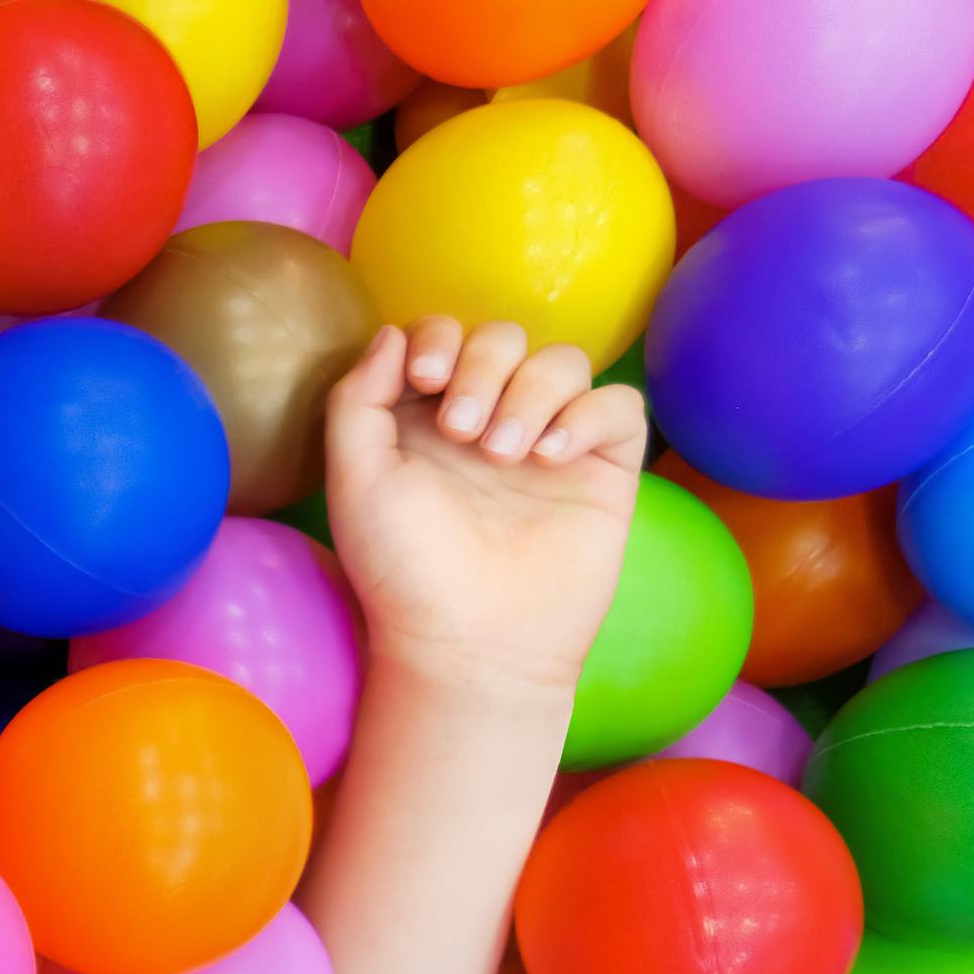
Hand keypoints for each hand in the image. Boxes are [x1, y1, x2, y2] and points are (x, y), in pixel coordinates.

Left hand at [322, 316, 647, 694]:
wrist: (470, 641)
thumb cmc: (404, 568)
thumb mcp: (356, 478)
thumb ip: (358, 398)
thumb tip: (391, 333)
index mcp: (426, 418)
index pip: (444, 336)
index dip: (438, 338)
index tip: (425, 380)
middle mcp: (489, 421)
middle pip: (504, 338)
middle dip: (482, 366)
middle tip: (462, 432)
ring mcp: (549, 442)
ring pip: (561, 362)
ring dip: (530, 393)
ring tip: (503, 456)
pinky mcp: (601, 469)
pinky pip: (617, 406)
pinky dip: (587, 415)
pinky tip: (550, 458)